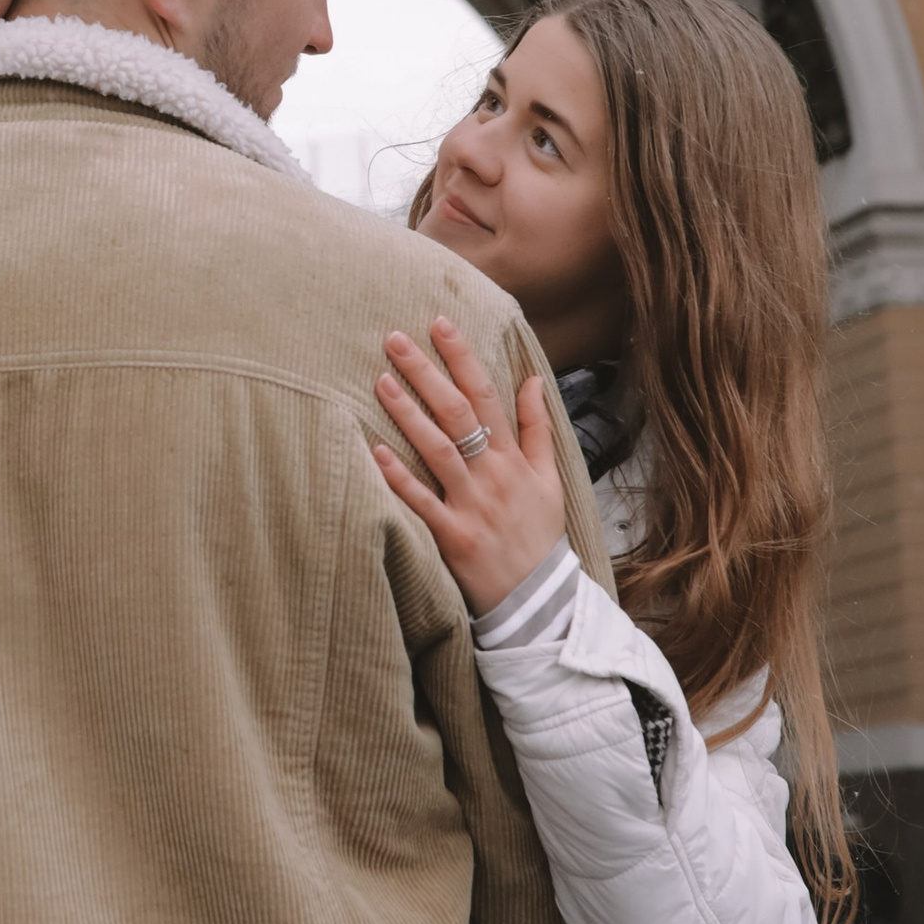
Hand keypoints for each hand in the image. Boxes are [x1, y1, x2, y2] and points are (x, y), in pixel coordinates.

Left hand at [371, 315, 568, 617]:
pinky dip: (399, 477)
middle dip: (426, 373)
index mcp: (512, 458)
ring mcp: (472, 506)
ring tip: (381, 381)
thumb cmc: (538, 536)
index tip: (439, 324)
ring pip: (438, 450)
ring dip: (408, 413)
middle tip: (394, 339)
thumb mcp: (549, 479)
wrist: (540, 600)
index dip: (462, 358)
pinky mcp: (454, 537)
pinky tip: (374, 450)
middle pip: (457, 413)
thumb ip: (537, 428)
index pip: (486, 395)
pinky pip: (422, 502)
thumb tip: (533, 379)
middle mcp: (492, 475)